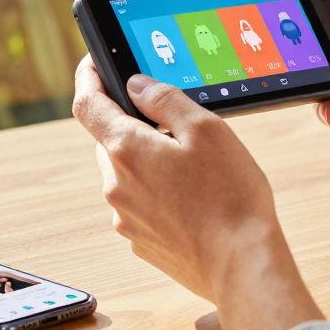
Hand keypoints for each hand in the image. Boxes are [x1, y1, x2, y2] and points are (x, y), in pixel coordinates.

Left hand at [72, 57, 322, 329]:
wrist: (242, 264)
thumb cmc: (230, 195)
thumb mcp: (206, 129)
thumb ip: (164, 100)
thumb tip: (136, 85)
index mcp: (126, 149)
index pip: (87, 103)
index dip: (88, 78)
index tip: (94, 65)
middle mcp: (116, 184)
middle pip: (109, 140)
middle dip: (133, 126)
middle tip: (173, 124)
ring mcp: (126, 218)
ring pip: (126, 174)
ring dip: (148, 162)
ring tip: (195, 168)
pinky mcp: (141, 242)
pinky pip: (140, 205)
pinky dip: (158, 194)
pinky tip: (194, 200)